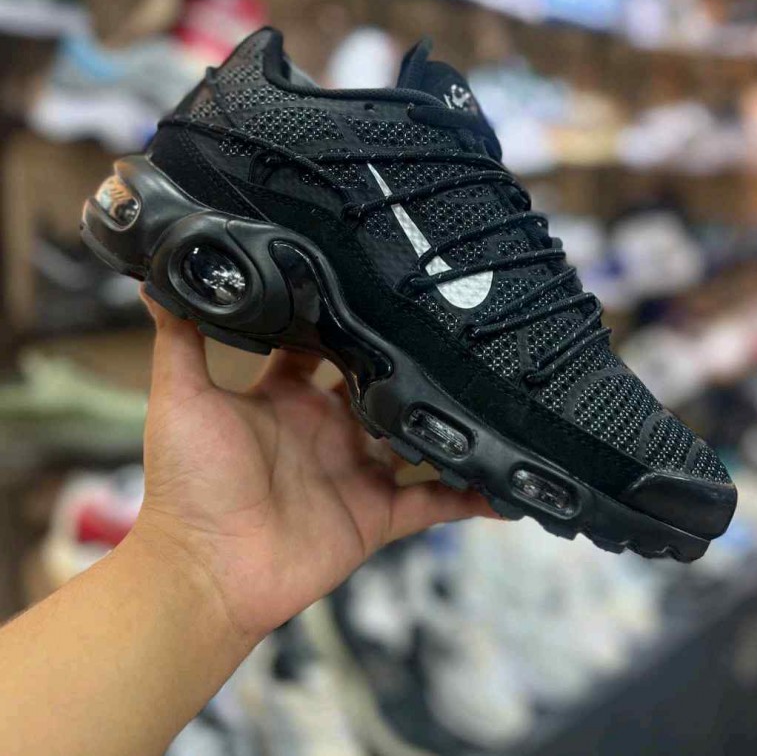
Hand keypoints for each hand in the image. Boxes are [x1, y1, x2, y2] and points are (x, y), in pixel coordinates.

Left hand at [134, 293, 493, 647]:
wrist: (204, 573)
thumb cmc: (186, 487)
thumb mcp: (180, 398)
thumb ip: (180, 338)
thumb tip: (157, 275)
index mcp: (285, 398)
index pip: (321, 346)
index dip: (343, 317)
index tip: (375, 283)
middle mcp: (325, 430)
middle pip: (376, 385)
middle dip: (405, 359)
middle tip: (446, 323)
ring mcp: (354, 473)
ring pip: (413, 440)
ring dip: (445, 421)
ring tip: (490, 387)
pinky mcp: (376, 516)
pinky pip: (433, 504)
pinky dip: (470, 497)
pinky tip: (509, 482)